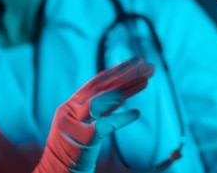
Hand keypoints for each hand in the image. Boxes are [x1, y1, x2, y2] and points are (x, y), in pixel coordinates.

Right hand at [33, 57, 154, 172]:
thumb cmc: (72, 154)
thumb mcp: (85, 126)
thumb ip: (99, 110)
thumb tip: (122, 94)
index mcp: (70, 106)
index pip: (96, 82)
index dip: (117, 70)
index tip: (136, 62)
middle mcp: (70, 111)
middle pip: (101, 87)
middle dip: (125, 74)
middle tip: (147, 65)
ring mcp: (74, 125)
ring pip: (100, 100)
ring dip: (126, 89)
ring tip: (146, 81)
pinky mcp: (82, 140)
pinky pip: (105, 124)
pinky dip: (122, 117)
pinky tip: (136, 113)